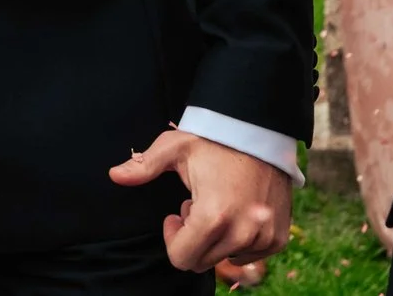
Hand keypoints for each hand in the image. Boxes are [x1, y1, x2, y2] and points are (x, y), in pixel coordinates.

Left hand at [110, 130, 291, 271]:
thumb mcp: (174, 147)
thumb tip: (114, 175)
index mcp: (213, 216)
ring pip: (228, 258)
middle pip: (203, 262)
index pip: (182, 259)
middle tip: (195, 206)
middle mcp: (242, 232)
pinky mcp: (278, 236)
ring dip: (217, 238)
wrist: (259, 131)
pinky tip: (237, 209)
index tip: (176, 214)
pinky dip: (240, 239)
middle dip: (193, 238)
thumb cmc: (213, 139)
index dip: (172, 238)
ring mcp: (264, 236)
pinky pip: (252, 254)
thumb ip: (143, 166)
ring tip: (217, 204)